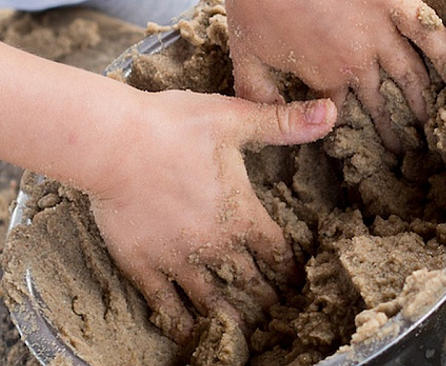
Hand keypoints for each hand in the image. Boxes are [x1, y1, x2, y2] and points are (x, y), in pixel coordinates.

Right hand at [88, 90, 335, 343]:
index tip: (296, 279)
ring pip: (212, 298)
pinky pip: (165, 302)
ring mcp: (177, 258)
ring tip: (245, 332)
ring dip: (231, 316)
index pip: (275, 249)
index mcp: (241, 214)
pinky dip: (180, 321)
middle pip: (249, 280)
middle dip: (266, 296)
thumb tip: (331, 111)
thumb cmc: (174, 126)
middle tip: (279, 313)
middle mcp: (215, 244)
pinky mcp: (142, 264)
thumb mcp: (235, 118)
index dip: (288, 265)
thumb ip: (284, 122)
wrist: (114, 144)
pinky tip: (189, 334)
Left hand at [225, 0, 445, 149]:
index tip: (365, 148)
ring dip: (424, 99)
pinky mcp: (397, 0)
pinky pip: (430, 33)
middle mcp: (357, 62)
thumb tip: (261, 122)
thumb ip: (255, 91)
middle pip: (382, 103)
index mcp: (322, 76)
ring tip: (435, 119)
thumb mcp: (244, 50)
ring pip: (410, 74)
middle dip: (396, 129)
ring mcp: (381, 32)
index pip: (341, 114)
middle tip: (411, 150)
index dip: (352, 130)